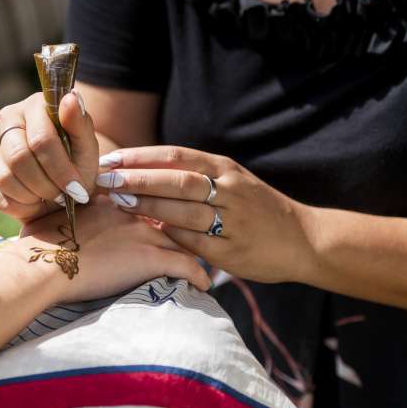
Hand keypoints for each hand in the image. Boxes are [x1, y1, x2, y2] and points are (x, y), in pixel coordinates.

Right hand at [0, 90, 99, 222]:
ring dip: (31, 196)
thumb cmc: (76, 162)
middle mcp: (7, 119)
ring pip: (2, 177)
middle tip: (61, 196)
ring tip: (48, 197)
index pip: (41, 139)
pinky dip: (17, 206)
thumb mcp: (87, 146)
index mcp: (35, 106)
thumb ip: (80, 124)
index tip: (76, 188)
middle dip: (45, 184)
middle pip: (18, 157)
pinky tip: (33, 203)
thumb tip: (70, 98)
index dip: (60, 169)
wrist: (62, 183)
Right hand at [16, 196, 211, 301]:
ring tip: (207, 259)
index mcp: (113, 196)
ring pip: (186, 238)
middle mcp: (134, 209)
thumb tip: (57, 212)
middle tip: (202, 234)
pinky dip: (198, 275)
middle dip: (189, 223)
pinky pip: (188, 266)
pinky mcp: (151, 258)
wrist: (43, 264)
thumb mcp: (54, 214)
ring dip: (199, 249)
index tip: (173, 214)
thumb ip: (67, 209)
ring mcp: (145, 232)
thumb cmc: (38, 244)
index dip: (164, 204)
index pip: (151, 194)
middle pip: (175, 212)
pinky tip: (204, 285)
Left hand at [95, 147, 317, 283]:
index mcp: (224, 168)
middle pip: (176, 179)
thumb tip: (139, 175)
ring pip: (184, 209)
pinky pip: (195, 242)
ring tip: (116, 202)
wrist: (304, 240)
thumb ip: (191, 178)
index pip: (175, 156)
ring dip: (147, 205)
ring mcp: (233, 220)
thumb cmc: (255, 210)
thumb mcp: (229, 183)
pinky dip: (170, 236)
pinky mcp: (233, 251)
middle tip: (102, 179)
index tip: (108, 159)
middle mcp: (229, 189)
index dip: (139, 157)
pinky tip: (147, 234)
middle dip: (136, 178)